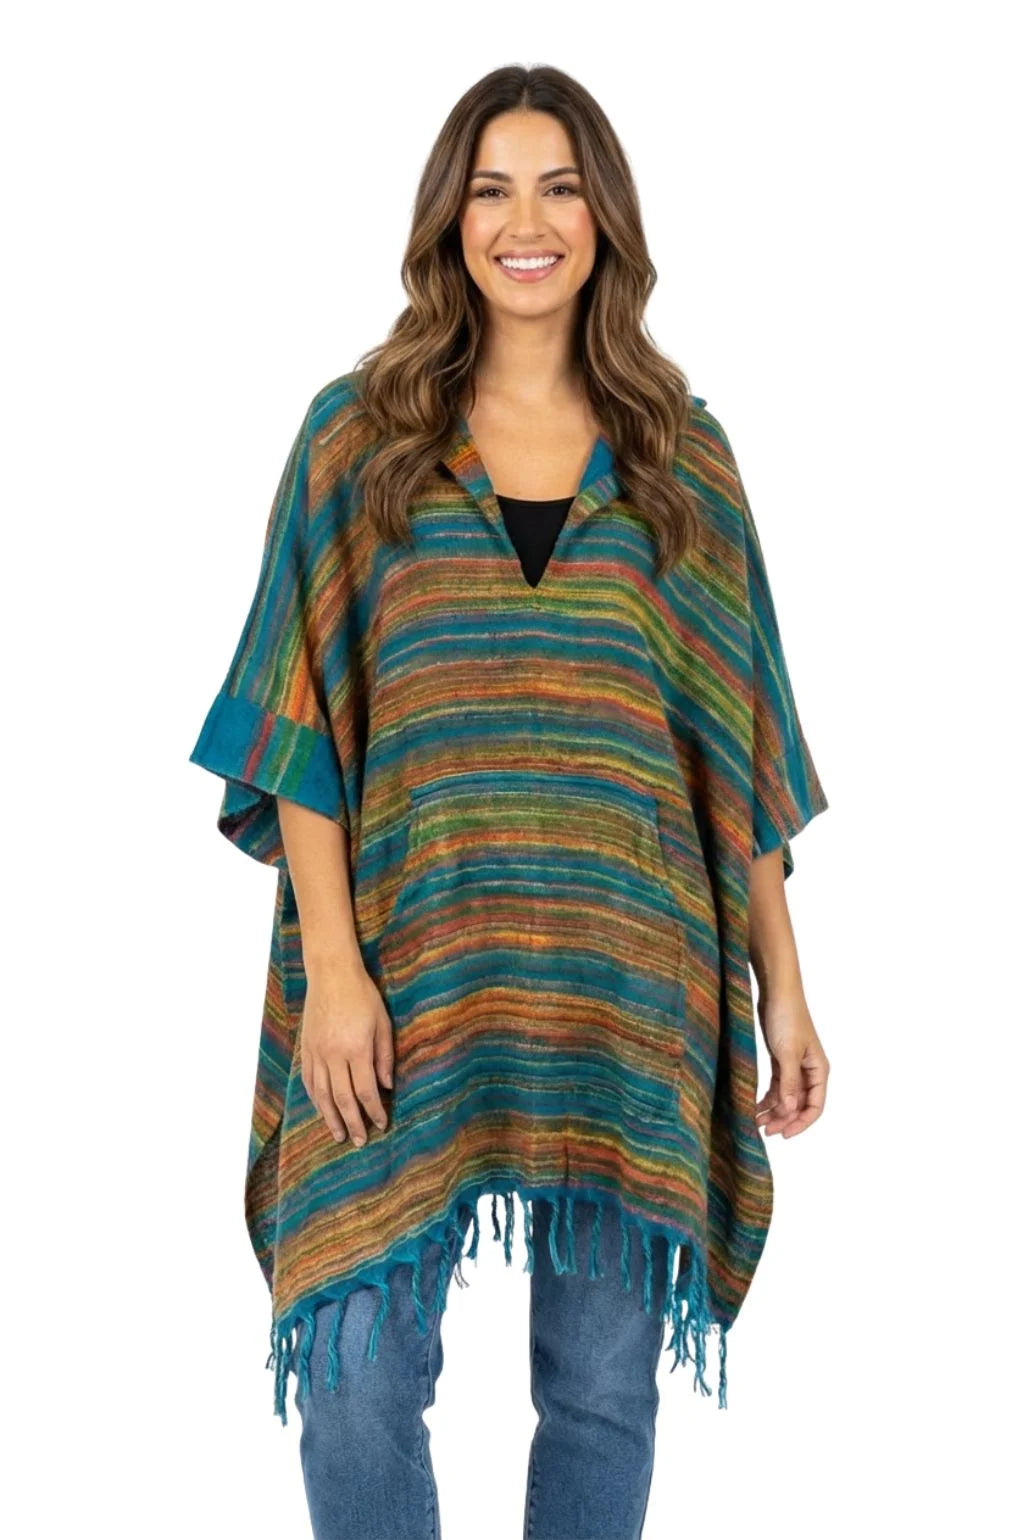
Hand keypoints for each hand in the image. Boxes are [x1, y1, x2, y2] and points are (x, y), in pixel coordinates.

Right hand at [299, 962, 394, 1147]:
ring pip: (323, 1094)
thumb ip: (384, 1056)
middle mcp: (334, 1055)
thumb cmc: (362, 996)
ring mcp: (317, 1052)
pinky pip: (309, 1080)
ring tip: (339, 1135)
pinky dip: (315, 1098)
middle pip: (343, 1098)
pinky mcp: (306, 1048)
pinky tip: (322, 1109)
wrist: (332, 974)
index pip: (366, 1090)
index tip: (381, 1124)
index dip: (374, 1111)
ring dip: (331, 1118)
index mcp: (357, 1049)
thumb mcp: (382, 1023)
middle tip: (359, 1141)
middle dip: (353, 1122)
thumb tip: (387, 1086)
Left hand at [754, 986, 829, 1137]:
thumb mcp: (787, 1053)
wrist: (777, 993)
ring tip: (756, 1122)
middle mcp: (810, 1071)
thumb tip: (790, 1109)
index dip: (801, 1123)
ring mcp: (795, 1067)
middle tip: (764, 1131)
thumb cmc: (787, 1018)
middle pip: (800, 1104)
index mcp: (819, 1070)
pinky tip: (757, 1107)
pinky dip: (768, 1098)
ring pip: (787, 1097)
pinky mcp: (781, 1060)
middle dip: (784, 1119)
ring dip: (774, 1111)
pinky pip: (777, 1086)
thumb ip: (789, 1082)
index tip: (784, 1134)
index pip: (815, 1106)